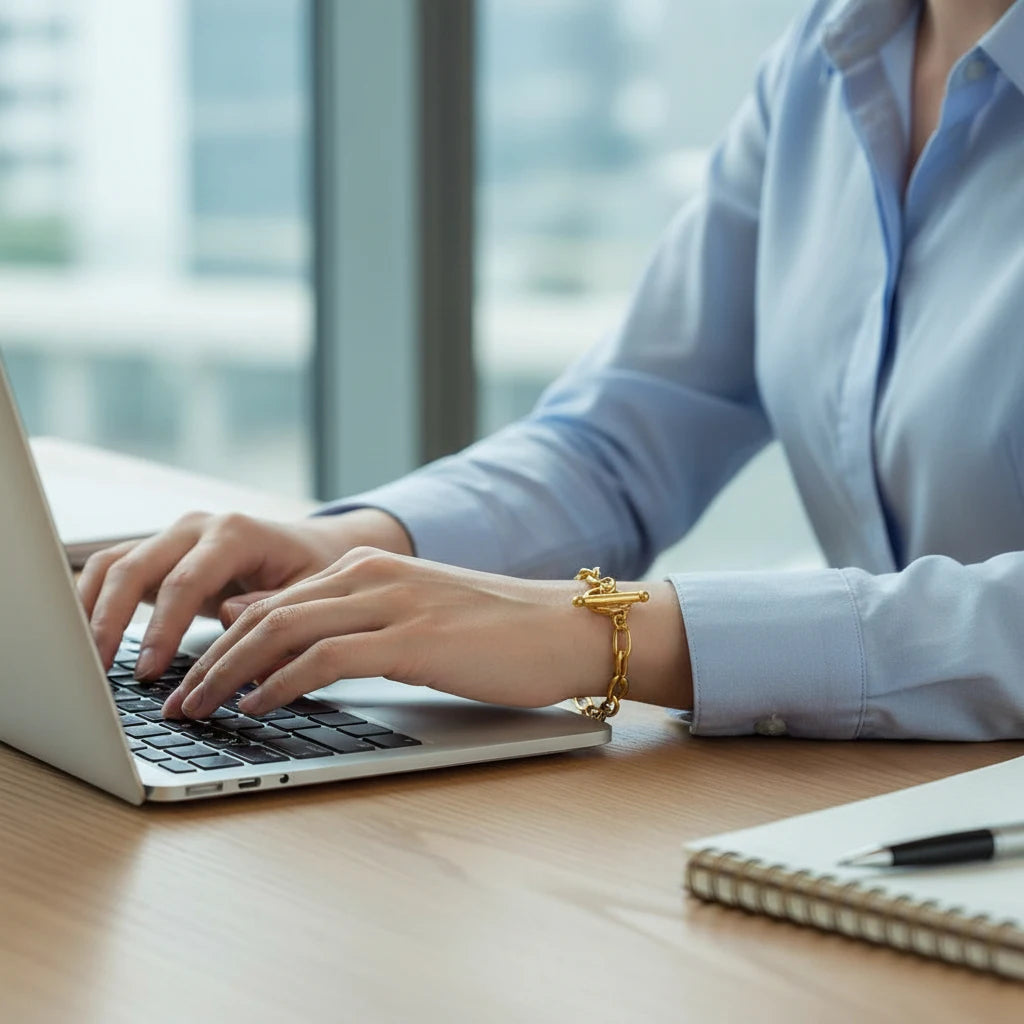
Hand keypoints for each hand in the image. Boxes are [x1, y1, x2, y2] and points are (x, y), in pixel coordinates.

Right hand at [78, 508, 412, 677]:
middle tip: (99, 671)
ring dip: (90, 611)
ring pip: (114, 565)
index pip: (186, 580)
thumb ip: (274, 607)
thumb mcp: (311, 591)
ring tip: (81, 660)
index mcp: (236, 533)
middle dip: (111, 620)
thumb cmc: (313, 571)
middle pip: (136, 567)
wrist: (311, 548)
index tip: (148, 670)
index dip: (164, 627)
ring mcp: (173, 538)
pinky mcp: (160, 555)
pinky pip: (113, 571)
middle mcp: (197, 528)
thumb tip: (230, 624)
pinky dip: (91, 601)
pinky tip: (83, 639)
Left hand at [163, 549, 691, 719]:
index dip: (223, 637)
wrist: (568, 626)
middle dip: (210, 657)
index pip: (275, 598)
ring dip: (229, 673)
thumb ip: (363, 625)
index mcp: (371, 566)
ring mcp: (392, 602)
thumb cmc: (499, 632)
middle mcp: (372, 574)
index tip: (193, 673)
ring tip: (199, 708)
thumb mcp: (420, 617)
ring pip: (282, 630)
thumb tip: (304, 655)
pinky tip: (257, 707)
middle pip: (265, 611)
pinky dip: (279, 683)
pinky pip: (325, 658)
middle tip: (177, 698)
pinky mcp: (412, 638)